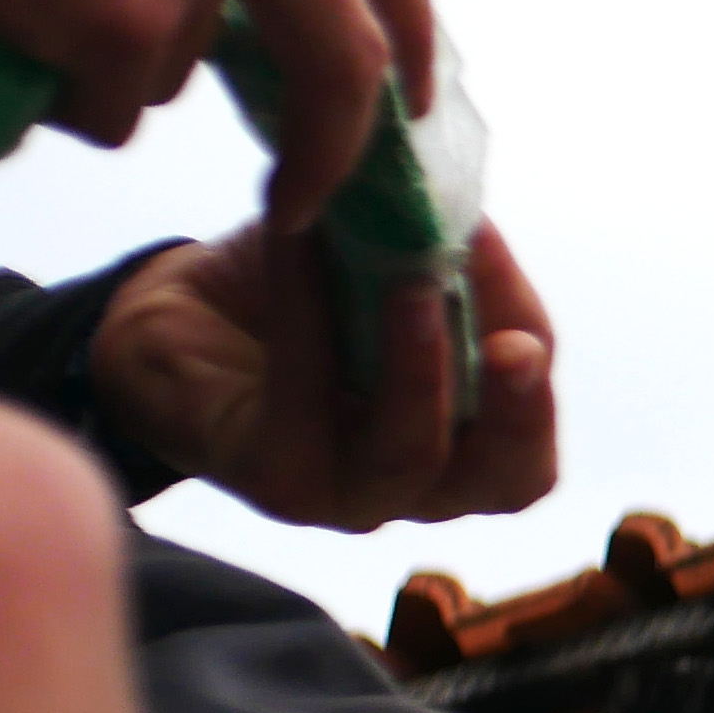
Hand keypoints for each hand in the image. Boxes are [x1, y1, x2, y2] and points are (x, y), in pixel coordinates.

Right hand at [0, 0, 434, 225]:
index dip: (409, 33)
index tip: (405, 99)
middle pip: (347, 59)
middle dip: (335, 146)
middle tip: (307, 196)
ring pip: (185, 73)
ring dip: (122, 66)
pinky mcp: (126, 18)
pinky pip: (113, 102)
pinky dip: (70, 92)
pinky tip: (22, 30)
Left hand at [90, 220, 555, 530]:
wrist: (175, 317)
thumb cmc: (301, 299)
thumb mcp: (388, 268)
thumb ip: (443, 261)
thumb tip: (472, 219)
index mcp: (464, 452)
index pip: (529, 452)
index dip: (539, 394)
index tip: (527, 326)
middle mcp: (416, 490)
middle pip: (503, 480)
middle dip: (518, 413)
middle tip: (519, 348)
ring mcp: (342, 494)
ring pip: (407, 456)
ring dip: (417, 367)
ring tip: (411, 284)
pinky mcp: (267, 473)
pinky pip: (304, 400)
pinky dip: (310, 316)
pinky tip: (300, 243)